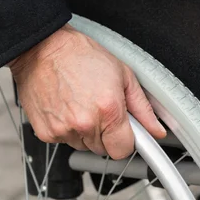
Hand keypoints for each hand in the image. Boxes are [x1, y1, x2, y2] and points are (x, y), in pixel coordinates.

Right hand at [9, 24, 165, 158]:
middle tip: (100, 109)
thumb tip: (156, 131)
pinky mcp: (46, 133)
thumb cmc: (81, 57)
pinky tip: (67, 108)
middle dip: (106, 134)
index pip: (123, 150)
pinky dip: (67, 129)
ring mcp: (64, 130)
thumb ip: (143, 109)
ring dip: (86, 132)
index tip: (124, 131)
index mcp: (108, 110)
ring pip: (84, 146)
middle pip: (104, 149)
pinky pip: (64, 141)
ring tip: (82, 104)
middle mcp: (85, 123)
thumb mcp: (123, 76)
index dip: (126, 140)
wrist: (43, 48)